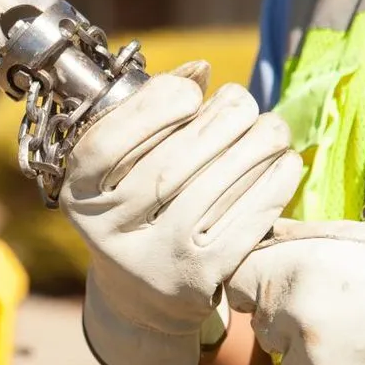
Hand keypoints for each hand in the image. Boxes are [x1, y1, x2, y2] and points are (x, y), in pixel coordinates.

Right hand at [60, 62, 302, 364]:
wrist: (145, 294)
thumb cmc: (141, 206)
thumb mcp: (128, 163)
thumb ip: (154, 114)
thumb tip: (200, 70)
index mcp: (79, 193)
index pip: (106, 143)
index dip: (153, 108)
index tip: (192, 89)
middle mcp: (105, 231)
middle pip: (167, 165)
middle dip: (218, 122)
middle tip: (244, 102)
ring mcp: (150, 262)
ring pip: (209, 190)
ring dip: (254, 148)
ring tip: (272, 128)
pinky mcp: (195, 282)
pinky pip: (241, 224)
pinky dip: (271, 186)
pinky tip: (285, 162)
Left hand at [227, 218, 364, 364]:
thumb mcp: (351, 240)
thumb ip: (292, 243)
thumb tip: (252, 242)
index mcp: (294, 270)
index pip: (237, 283)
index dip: (264, 288)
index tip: (290, 293)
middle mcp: (291, 320)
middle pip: (263, 326)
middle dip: (292, 325)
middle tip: (346, 322)